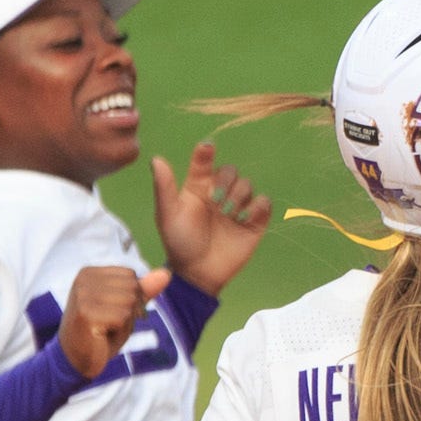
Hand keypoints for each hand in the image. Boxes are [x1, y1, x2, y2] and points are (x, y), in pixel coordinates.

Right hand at [57, 263, 168, 380]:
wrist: (78, 357)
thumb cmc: (103, 332)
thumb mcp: (126, 308)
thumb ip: (144, 290)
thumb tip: (166, 273)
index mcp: (90, 272)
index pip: (130, 276)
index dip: (132, 298)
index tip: (111, 311)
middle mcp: (83, 279)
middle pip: (132, 288)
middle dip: (130, 310)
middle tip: (109, 323)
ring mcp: (83, 295)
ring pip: (129, 302)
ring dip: (125, 321)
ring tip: (106, 328)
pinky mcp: (86, 313)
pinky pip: (122, 317)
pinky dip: (119, 330)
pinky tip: (102, 335)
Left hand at [151, 141, 274, 295]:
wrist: (198, 273)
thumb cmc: (179, 243)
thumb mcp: (167, 215)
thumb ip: (164, 187)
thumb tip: (156, 159)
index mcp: (198, 188)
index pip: (204, 163)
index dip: (206, 153)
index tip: (207, 147)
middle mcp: (219, 193)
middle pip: (231, 171)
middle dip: (226, 182)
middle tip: (216, 202)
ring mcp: (238, 207)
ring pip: (248, 185)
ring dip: (239, 196)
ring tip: (229, 215)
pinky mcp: (255, 222)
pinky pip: (264, 203)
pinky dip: (257, 208)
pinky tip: (243, 220)